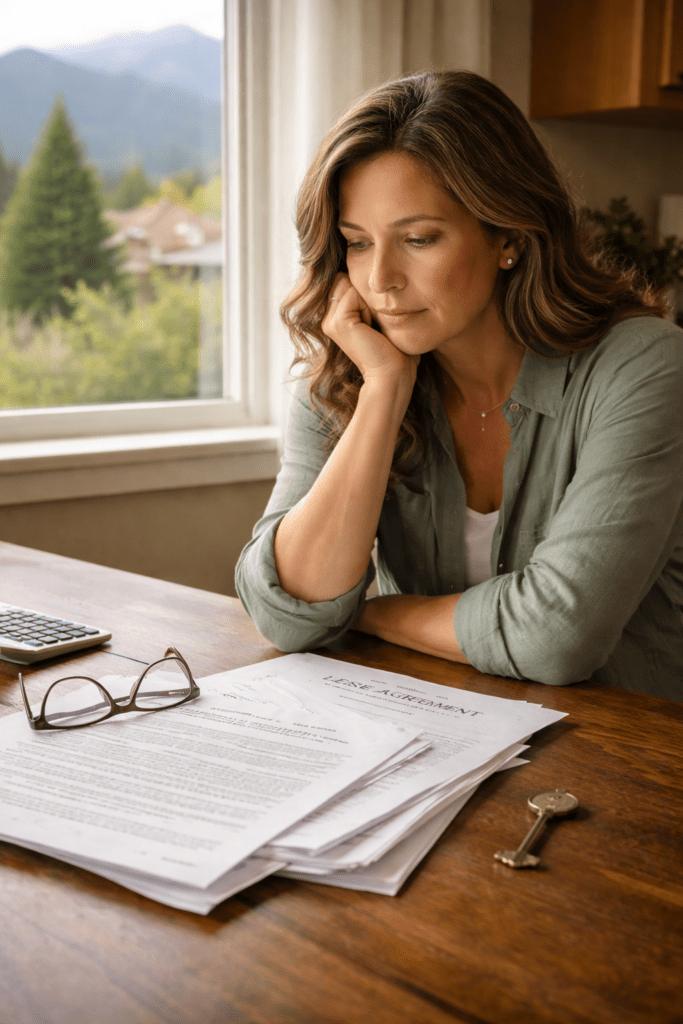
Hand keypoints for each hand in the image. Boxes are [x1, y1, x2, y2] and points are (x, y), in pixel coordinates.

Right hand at [321, 273, 418, 387]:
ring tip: (372, 326)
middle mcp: (327, 319)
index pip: (344, 280)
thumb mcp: (377, 316)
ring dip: (366, 300)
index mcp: (334, 317)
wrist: (392, 374)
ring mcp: (329, 321)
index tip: (373, 320)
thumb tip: (366, 270)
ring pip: (347, 283)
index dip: (363, 292)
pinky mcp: (337, 323)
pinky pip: (353, 294)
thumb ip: (365, 297)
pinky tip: (370, 328)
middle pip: (343, 278)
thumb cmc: (393, 349)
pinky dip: (367, 307)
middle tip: (372, 323)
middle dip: (363, 293)